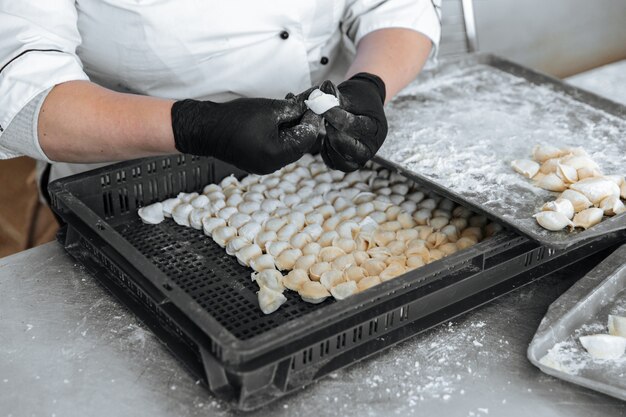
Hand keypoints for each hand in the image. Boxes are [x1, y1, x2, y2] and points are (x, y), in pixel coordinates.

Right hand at [171, 90, 320, 174]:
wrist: (205, 129)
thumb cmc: (233, 119)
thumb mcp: (269, 109)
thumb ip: (293, 108)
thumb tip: (308, 105)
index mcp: (278, 154)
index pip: (307, 137)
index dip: (313, 118)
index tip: (317, 104)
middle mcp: (273, 164)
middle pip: (299, 143)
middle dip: (303, 122)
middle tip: (306, 103)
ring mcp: (265, 165)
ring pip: (289, 145)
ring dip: (292, 126)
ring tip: (291, 106)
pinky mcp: (258, 162)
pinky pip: (277, 148)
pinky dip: (281, 134)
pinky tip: (279, 118)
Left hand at [318, 73, 387, 171]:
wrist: (364, 106)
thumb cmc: (359, 99)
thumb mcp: (351, 94)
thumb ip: (335, 97)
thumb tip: (319, 95)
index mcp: (377, 128)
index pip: (354, 126)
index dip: (335, 117)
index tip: (322, 107)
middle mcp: (372, 146)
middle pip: (349, 150)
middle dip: (333, 134)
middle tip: (326, 121)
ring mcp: (362, 157)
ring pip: (342, 161)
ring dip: (329, 145)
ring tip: (329, 129)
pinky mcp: (350, 162)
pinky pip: (334, 164)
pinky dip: (327, 153)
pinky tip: (327, 139)